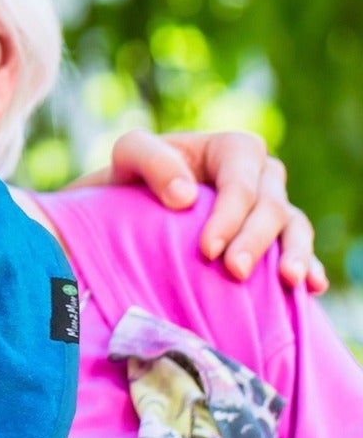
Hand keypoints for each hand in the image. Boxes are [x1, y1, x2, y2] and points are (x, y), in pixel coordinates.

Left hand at [78, 128, 325, 292]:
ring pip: (295, 226)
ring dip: (295, 253)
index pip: (241, 183)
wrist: (128, 209)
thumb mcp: (129, 155)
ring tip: (289, 281)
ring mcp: (272, 207)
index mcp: (232, 150)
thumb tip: (185, 196)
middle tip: (235, 272)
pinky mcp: (274, 238)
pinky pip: (299, 249)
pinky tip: (310, 287)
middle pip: (272, 207)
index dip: (229, 215)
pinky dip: (309, 266)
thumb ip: (152, 161)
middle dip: (255, 240)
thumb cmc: (131, 178)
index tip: (207, 250)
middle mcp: (260, 176)